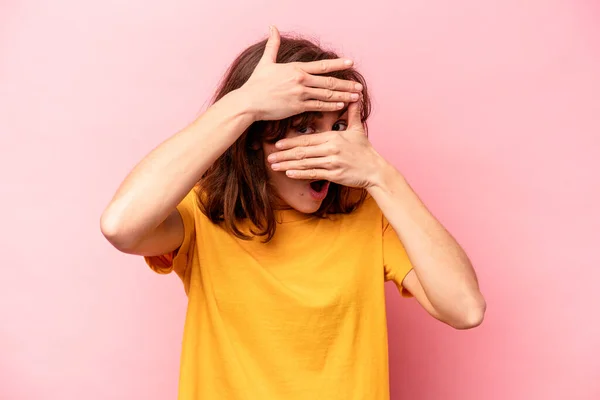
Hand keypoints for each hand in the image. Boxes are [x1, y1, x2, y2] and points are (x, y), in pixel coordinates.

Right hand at [240, 26, 362, 120]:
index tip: (351, 63)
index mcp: (296, 69)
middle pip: (329, 82)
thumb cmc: (256, 83)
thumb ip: (272, 44)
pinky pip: (318, 106)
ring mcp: (300, 94)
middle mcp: (301, 80)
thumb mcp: (265, 62)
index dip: (338, 64)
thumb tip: (272, 27)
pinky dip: (331, 105)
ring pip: (326, 95)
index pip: (322, 65)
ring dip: (343, 95)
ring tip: (355, 97)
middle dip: (346, 84)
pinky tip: (340, 105)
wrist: (249, 102)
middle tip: (359, 86)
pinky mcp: (297, 107)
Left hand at [267, 100, 386, 188]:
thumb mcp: (358, 130)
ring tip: (274, 166)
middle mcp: (330, 150)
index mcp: (332, 138)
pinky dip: (300, 174)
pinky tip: (288, 174)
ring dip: (287, 165)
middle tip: (269, 157)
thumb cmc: (365, 151)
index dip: (290, 141)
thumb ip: (352, 114)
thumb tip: (353, 97)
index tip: (277, 143)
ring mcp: (332, 163)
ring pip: (305, 164)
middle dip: (283, 155)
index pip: (307, 139)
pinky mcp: (334, 175)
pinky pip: (313, 174)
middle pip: (302, 151)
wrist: (375, 170)